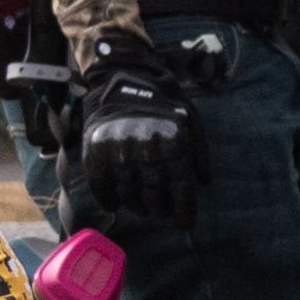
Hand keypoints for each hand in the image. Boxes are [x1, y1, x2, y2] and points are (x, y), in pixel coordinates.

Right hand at [72, 46, 203, 227]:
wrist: (123, 76)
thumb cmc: (163, 103)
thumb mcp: (191, 120)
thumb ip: (199, 152)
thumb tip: (203, 183)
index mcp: (173, 142)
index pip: (181, 188)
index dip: (184, 210)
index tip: (185, 223)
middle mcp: (146, 148)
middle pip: (154, 195)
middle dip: (161, 210)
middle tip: (162, 213)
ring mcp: (119, 149)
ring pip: (129, 194)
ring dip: (137, 206)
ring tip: (142, 208)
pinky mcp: (96, 149)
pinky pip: (102, 185)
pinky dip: (108, 198)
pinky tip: (115, 203)